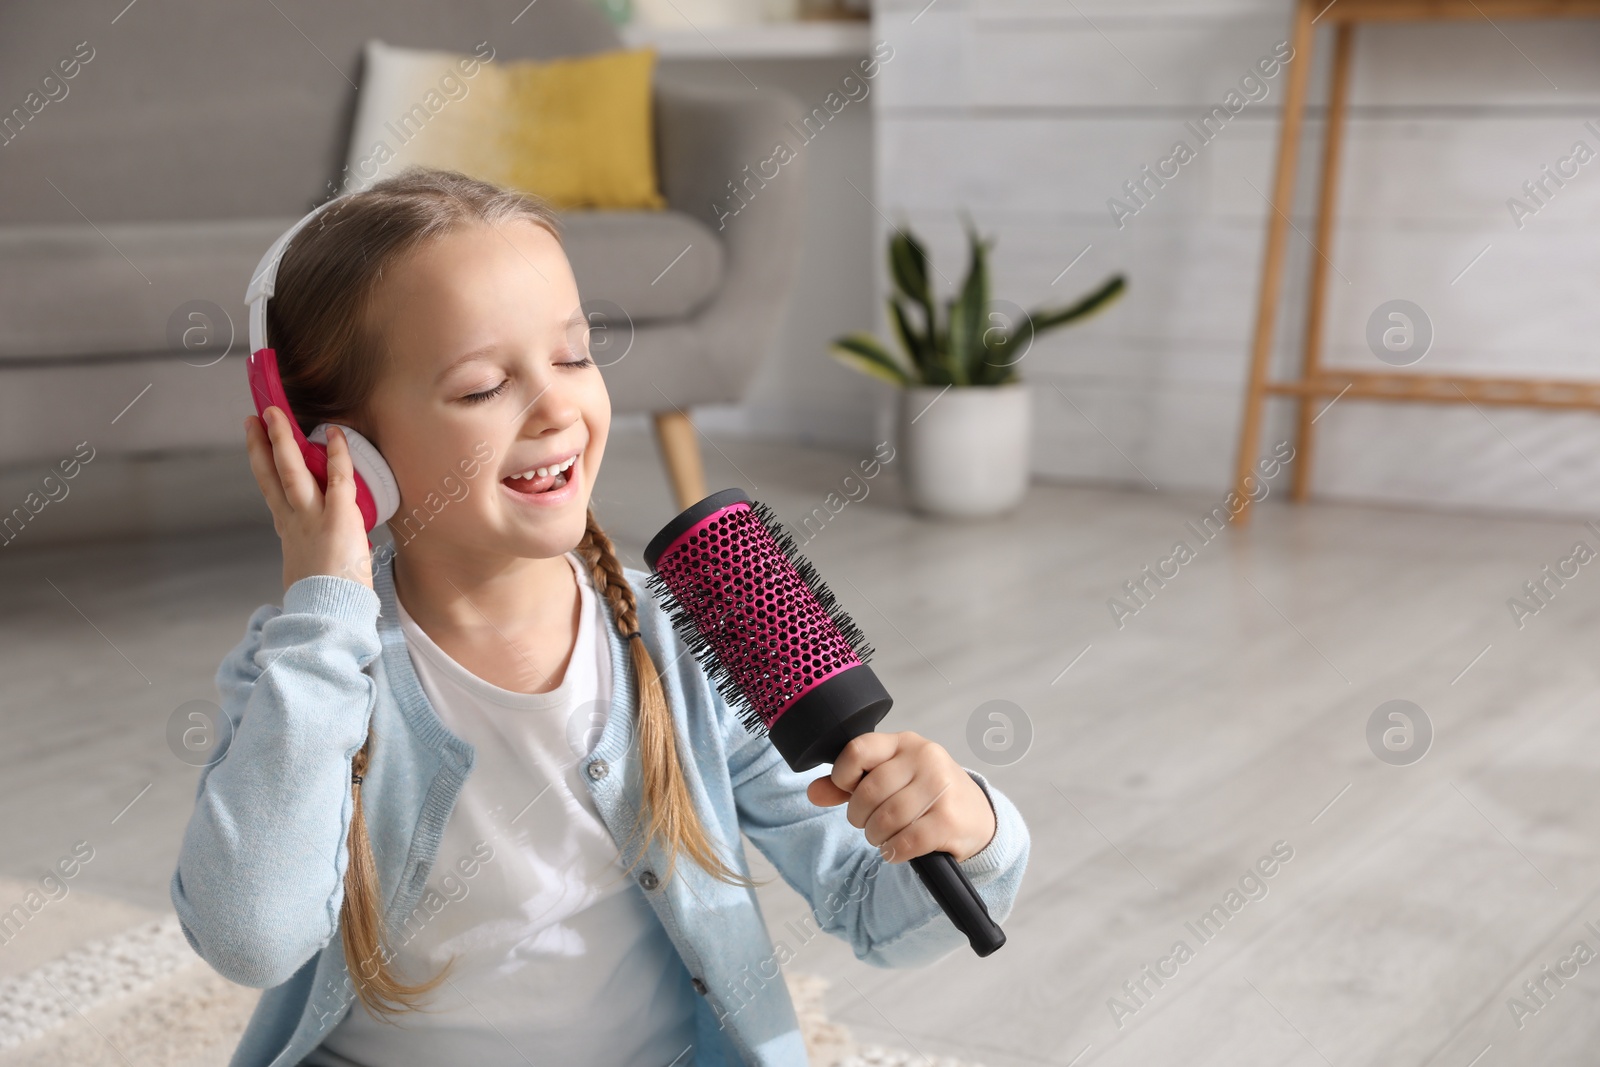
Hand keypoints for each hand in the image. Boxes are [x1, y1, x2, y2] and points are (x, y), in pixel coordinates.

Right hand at [245, 407, 373, 592]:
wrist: (327, 617)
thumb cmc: (323, 599)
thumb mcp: (305, 569)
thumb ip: (308, 550)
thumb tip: (314, 550)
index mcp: (287, 530)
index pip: (270, 489)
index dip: (261, 462)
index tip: (255, 440)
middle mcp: (294, 520)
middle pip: (272, 474)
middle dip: (263, 442)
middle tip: (257, 415)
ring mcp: (313, 518)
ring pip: (293, 471)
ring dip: (284, 440)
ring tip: (277, 414)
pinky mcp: (338, 520)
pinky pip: (338, 479)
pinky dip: (338, 455)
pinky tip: (335, 434)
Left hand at [807, 731, 995, 863]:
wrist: (977, 816)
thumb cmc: (927, 794)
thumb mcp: (892, 779)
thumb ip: (850, 784)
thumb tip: (814, 792)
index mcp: (905, 742)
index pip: (858, 749)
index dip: (842, 776)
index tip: (848, 791)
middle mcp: (925, 758)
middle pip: (869, 791)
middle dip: (860, 816)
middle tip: (868, 825)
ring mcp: (940, 787)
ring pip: (886, 818)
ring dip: (877, 836)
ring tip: (883, 837)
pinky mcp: (949, 819)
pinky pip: (906, 840)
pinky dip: (894, 850)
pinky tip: (897, 850)